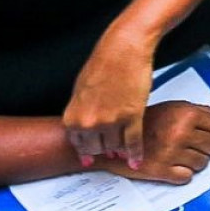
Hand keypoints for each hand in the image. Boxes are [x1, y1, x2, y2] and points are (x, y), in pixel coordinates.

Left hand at [64, 34, 156, 168]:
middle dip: (103, 149)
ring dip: (120, 150)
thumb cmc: (104, 63)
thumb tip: (84, 128)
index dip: (86, 151)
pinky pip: (133, 142)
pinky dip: (135, 154)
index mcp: (73, 117)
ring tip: (124, 152)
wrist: (123, 49)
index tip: (89, 158)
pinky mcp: (132, 117)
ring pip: (115, 146)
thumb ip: (81, 113)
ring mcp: (111, 122)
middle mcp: (89, 123)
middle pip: (97, 148)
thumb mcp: (81, 90)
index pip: (78, 144)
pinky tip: (136, 161)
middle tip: (109, 151)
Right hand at [97, 101, 209, 185]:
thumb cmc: (147, 121)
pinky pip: (187, 177)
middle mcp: (181, 133)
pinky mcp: (162, 171)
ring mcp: (172, 153)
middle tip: (191, 144)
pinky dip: (182, 174)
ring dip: (194, 161)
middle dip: (205, 146)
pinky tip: (173, 165)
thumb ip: (203, 111)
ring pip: (202, 163)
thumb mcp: (175, 107)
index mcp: (186, 114)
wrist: (116, 137)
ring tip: (179, 154)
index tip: (207, 133)